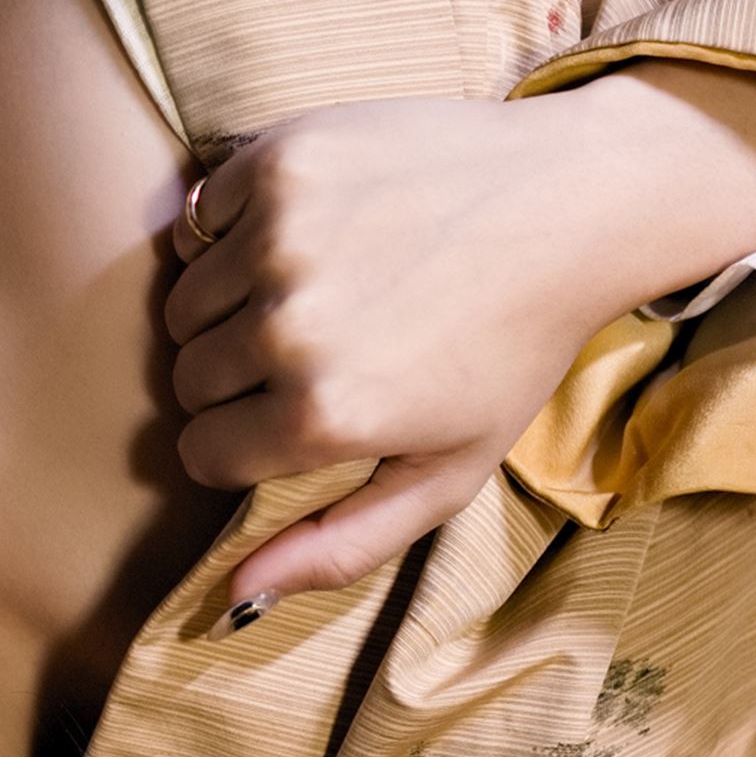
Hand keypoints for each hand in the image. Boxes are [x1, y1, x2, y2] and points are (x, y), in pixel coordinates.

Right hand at [166, 72, 755, 609]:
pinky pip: (199, 217)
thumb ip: (338, 544)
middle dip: (234, 377)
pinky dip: (232, 228)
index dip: (241, 442)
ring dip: (228, 304)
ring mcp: (279, 237)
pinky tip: (309, 232)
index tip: (290, 418)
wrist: (572, 203)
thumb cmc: (512, 350)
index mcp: (322, 415)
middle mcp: (288, 328)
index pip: (201, 450)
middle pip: (188, 376)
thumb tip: (233, 596)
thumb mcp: (445, 472)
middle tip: (314, 351)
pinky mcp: (279, 160)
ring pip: (183, 299)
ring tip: (311, 292)